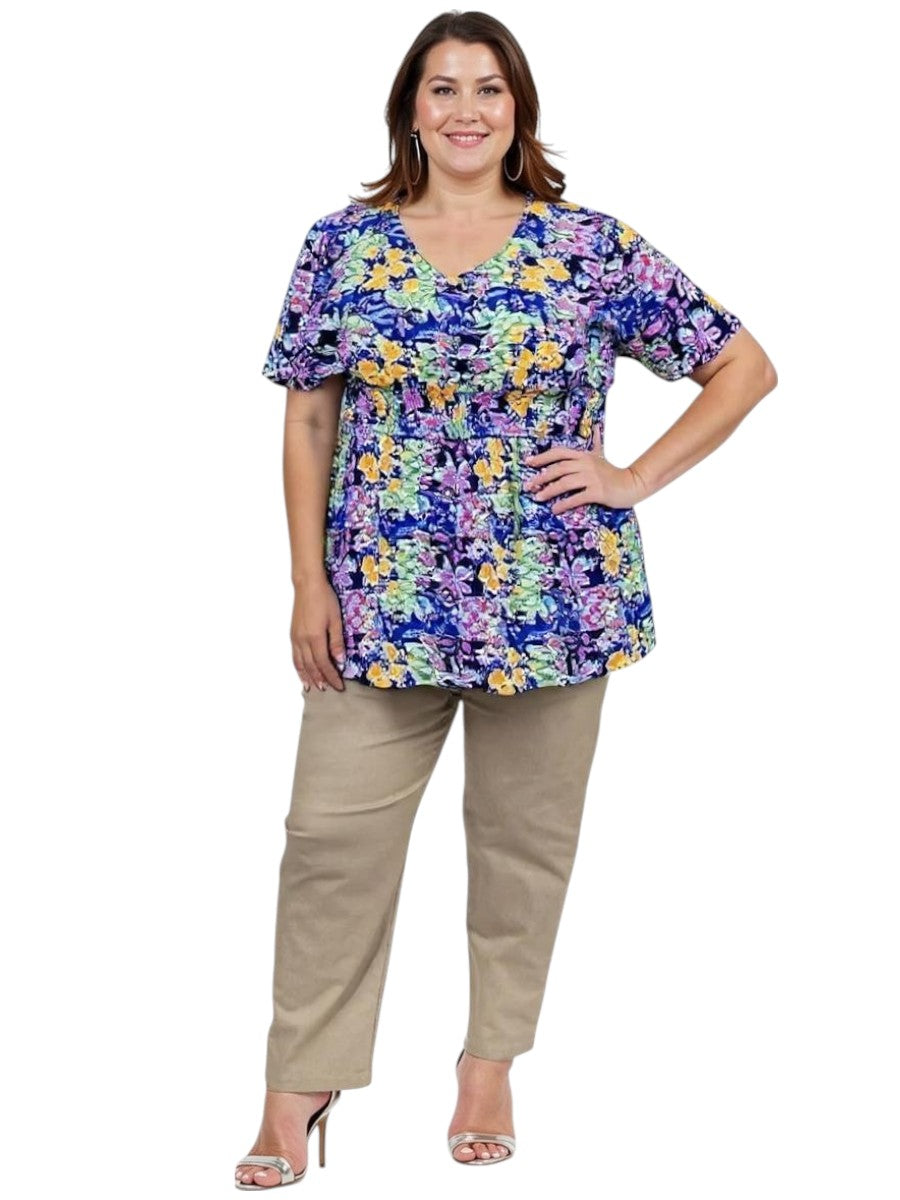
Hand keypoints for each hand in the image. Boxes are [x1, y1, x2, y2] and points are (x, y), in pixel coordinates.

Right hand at [290, 575, 346, 691]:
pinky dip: (298, 668)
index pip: (324, 664)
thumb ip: (337, 642)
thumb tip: (340, 661)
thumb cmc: (325, 599)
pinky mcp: (293, 635)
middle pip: (312, 666)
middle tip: (329, 689)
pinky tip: (302, 673)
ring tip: (313, 688)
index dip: (332, 676)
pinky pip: (295, 656)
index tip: (339, 686)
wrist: (307, 585)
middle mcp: (303, 641)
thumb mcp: (336, 620)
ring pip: (300, 664)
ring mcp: (296, 638)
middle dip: (321, 679)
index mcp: (315, 638)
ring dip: (307, 677)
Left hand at [522, 426, 645, 511]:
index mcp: (584, 456)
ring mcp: (592, 478)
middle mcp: (586, 465)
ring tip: (538, 498)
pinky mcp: (598, 492)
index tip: (529, 462)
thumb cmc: (613, 472)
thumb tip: (597, 428)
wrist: (632, 484)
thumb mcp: (602, 456)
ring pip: (565, 483)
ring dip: (549, 491)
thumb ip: (596, 444)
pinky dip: (564, 504)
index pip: (559, 453)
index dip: (543, 457)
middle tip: (529, 485)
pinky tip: (555, 509)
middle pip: (559, 469)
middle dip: (542, 477)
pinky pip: (576, 498)